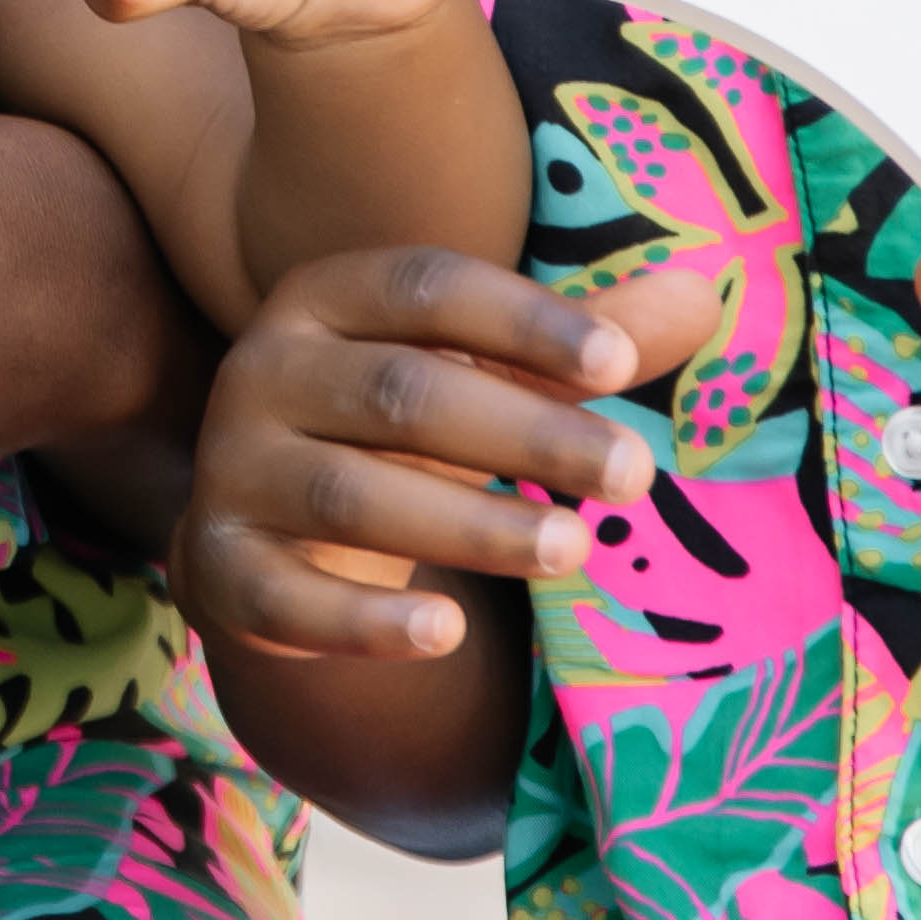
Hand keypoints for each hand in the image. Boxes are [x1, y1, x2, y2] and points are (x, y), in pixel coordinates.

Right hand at [182, 248, 713, 664]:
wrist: (267, 522)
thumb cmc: (405, 427)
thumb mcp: (485, 372)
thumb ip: (584, 342)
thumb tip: (701, 296)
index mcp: (326, 297)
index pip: (427, 288)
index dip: (523, 322)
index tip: (621, 364)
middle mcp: (264, 370)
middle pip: (400, 395)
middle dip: (526, 434)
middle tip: (633, 474)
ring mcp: (234, 470)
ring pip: (351, 496)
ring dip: (470, 525)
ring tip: (574, 548)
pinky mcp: (219, 566)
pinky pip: (287, 599)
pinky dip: (364, 620)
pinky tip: (446, 631)